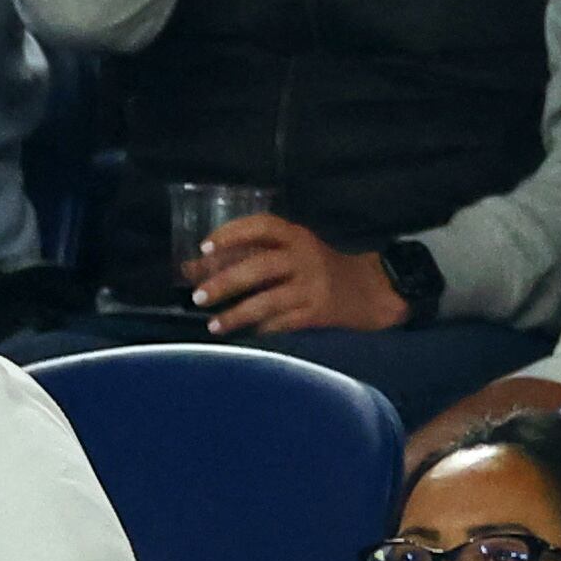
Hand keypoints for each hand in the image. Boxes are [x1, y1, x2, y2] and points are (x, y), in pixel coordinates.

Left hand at [194, 216, 406, 334]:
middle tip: (198, 297)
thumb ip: (247, 257)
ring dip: (237, 314)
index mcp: (297, 237)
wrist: (370, 290)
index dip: (232, 233)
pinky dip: (262, 329)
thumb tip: (190, 269)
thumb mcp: (291, 253)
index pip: (263, 225)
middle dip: (225, 282)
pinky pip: (283, 322)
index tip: (205, 248)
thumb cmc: (319, 268)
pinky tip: (247, 334)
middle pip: (260, 266)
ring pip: (268, 300)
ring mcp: (314, 285)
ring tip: (213, 325)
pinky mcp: (319, 311)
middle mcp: (306, 257)